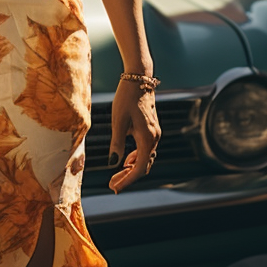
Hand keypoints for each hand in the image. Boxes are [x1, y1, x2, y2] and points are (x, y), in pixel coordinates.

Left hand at [107, 78, 161, 192]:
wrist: (138, 78)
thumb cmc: (126, 98)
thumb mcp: (118, 121)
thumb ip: (116, 143)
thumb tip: (113, 163)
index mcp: (147, 138)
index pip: (139, 168)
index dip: (127, 180)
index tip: (115, 188)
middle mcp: (154, 138)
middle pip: (143, 166)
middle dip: (128, 177)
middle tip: (112, 184)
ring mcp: (154, 133)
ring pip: (144, 158)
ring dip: (131, 168)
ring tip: (116, 175)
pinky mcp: (151, 128)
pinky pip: (145, 149)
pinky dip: (135, 157)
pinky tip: (125, 160)